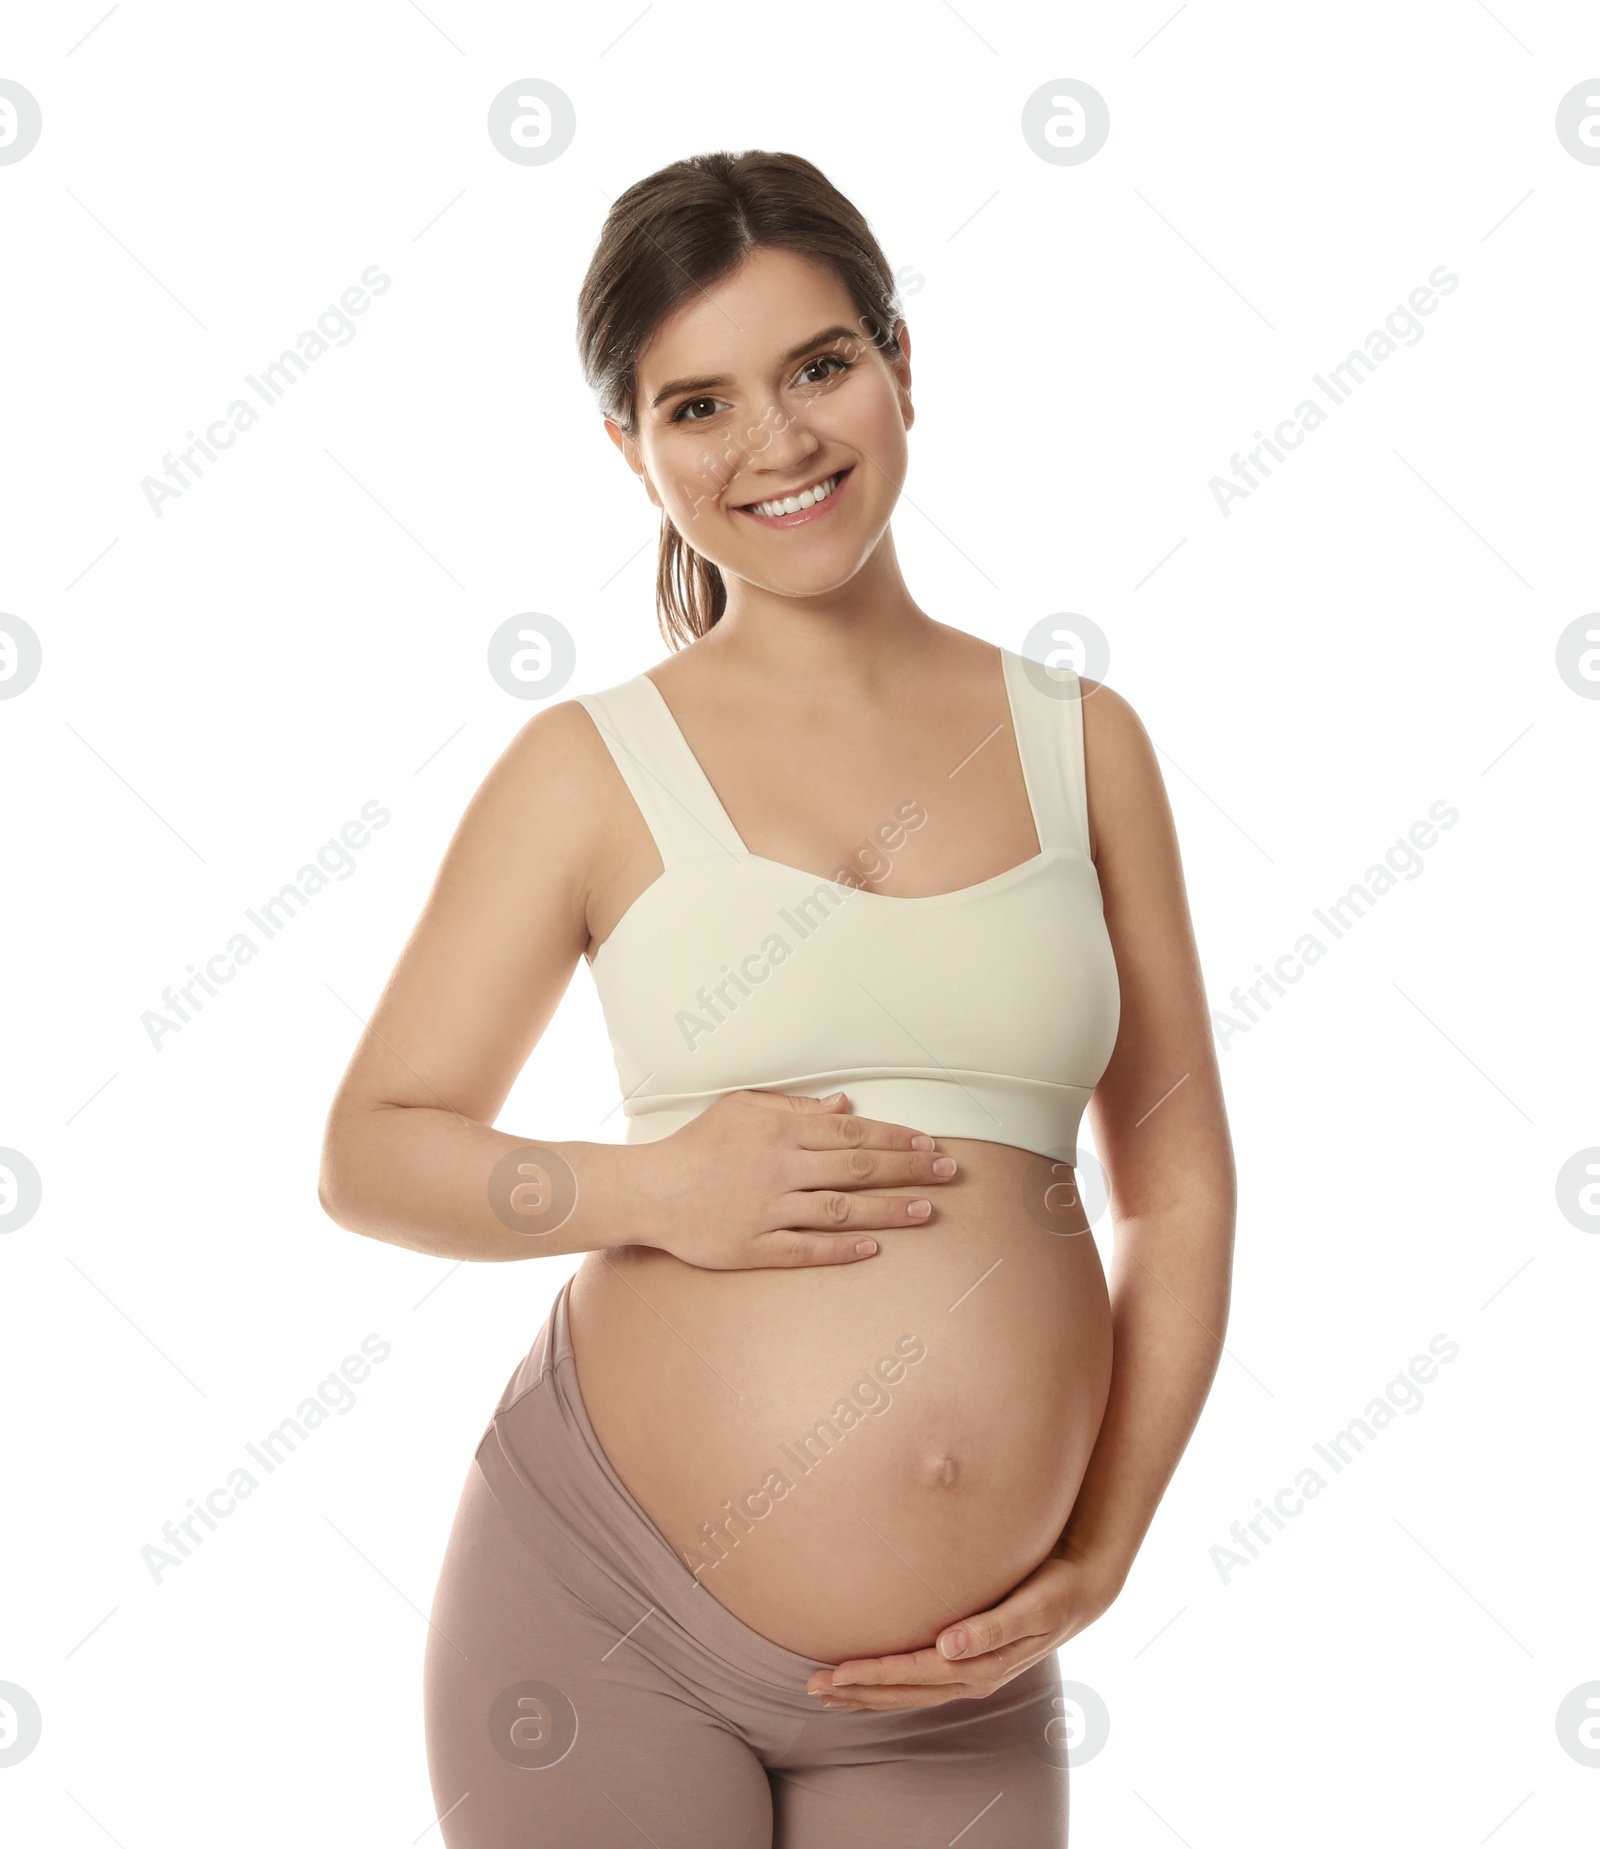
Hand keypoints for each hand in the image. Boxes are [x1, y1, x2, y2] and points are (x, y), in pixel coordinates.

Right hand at [634, 1089, 957, 1270]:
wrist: (649, 1190)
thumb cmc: (697, 1144)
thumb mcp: (742, 1108)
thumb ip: (795, 1107)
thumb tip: (845, 1105)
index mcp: (779, 1130)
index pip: (851, 1132)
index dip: (895, 1137)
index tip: (929, 1144)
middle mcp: (779, 1168)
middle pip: (856, 1168)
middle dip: (908, 1169)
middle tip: (948, 1173)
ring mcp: (767, 1210)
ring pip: (840, 1210)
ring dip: (887, 1210)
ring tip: (926, 1211)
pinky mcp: (752, 1247)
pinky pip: (806, 1249)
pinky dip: (842, 1250)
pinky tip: (874, 1249)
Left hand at [804, 1545, 1124, 1711]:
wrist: (1083, 1591)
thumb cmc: (1055, 1590)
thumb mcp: (1032, 1606)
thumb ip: (992, 1627)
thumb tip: (949, 1646)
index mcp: (981, 1665)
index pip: (914, 1675)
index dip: (874, 1675)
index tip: (835, 1673)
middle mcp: (973, 1676)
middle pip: (906, 1691)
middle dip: (859, 1691)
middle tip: (813, 1686)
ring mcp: (972, 1673)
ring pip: (911, 1693)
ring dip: (870, 1695)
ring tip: (829, 1693)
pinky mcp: (973, 1663)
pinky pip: (924, 1685)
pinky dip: (893, 1688)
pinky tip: (871, 1685)